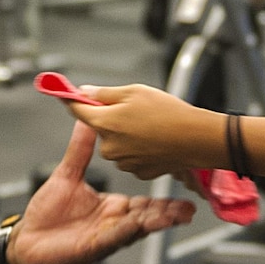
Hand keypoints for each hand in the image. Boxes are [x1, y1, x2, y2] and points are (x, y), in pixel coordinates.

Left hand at [6, 122, 195, 263]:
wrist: (26, 241)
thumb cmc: (46, 213)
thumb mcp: (67, 175)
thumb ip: (80, 149)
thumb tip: (88, 121)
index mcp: (112, 208)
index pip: (144, 203)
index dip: (164, 199)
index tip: (180, 185)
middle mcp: (114, 224)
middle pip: (149, 218)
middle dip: (170, 213)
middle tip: (190, 207)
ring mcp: (106, 237)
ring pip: (137, 229)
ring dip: (156, 223)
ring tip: (175, 216)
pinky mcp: (94, 248)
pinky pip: (114, 238)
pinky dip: (127, 230)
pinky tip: (139, 224)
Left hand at [65, 83, 216, 182]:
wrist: (197, 139)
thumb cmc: (168, 112)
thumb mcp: (134, 92)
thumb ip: (104, 93)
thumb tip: (83, 92)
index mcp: (104, 124)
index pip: (77, 110)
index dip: (73, 100)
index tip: (68, 94)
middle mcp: (109, 147)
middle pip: (100, 129)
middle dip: (111, 119)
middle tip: (133, 109)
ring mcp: (123, 162)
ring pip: (116, 143)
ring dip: (126, 134)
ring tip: (150, 125)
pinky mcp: (138, 171)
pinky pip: (131, 156)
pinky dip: (139, 148)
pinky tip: (155, 140)